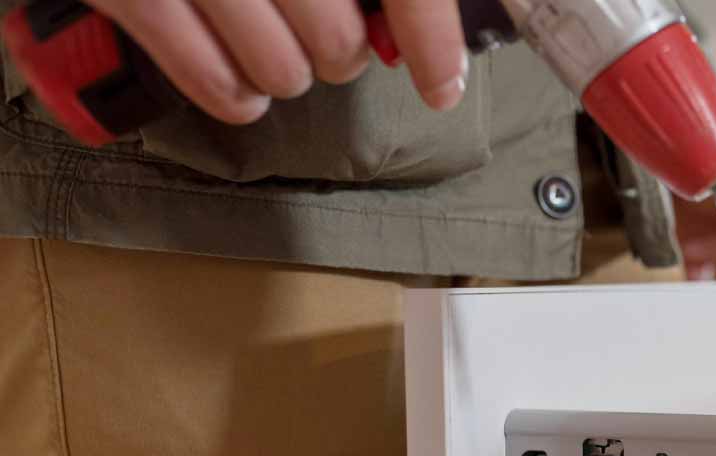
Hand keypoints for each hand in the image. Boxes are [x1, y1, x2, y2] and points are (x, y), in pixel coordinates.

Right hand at [87, 0, 466, 124]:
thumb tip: (419, 35)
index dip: (430, 38)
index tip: (441, 84)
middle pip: (337, 36)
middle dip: (339, 54)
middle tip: (325, 43)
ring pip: (282, 68)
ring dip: (286, 77)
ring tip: (275, 56)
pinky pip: (211, 79)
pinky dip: (234, 96)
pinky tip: (241, 88)